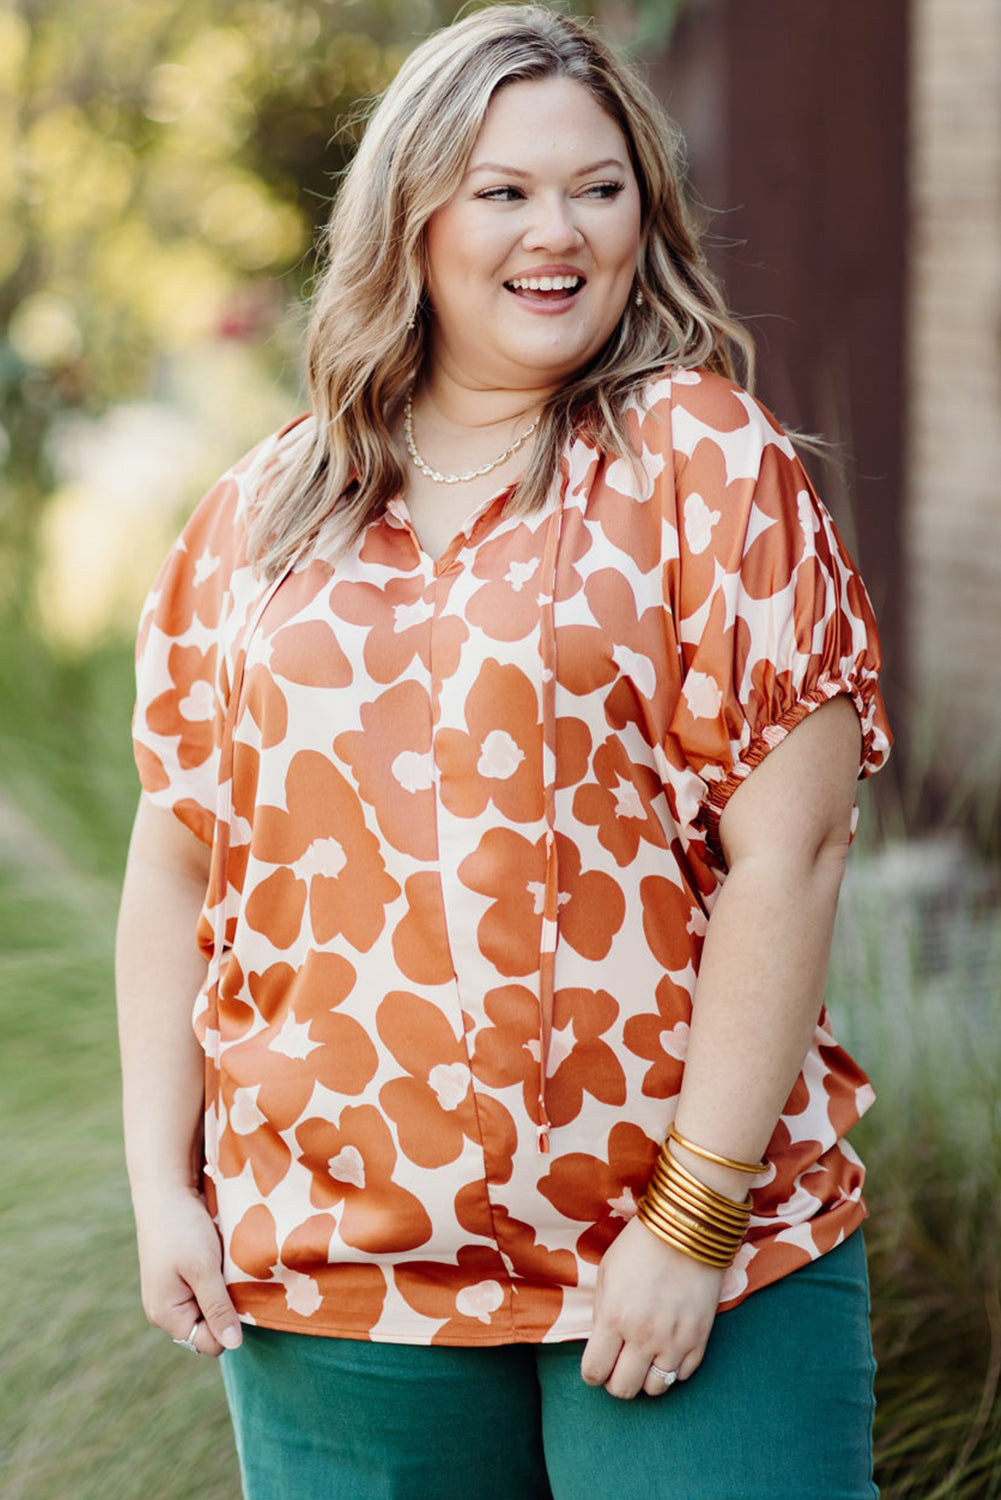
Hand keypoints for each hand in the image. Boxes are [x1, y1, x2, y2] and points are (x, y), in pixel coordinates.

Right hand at [132, 1185, 242, 1356]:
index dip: (229, 1324)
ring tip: (224, 1265)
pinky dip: (216, 1279)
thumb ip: (218, 1308)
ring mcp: (170, 1294)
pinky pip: (204, 1291)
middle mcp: (165, 1310)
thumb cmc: (182, 1229)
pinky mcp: (178, 1277)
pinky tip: (219, 1259)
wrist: (165, 1190)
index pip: (210, 1343)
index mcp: (166, 1315)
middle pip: (209, 1328)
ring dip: (222, 1291)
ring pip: (209, 1307)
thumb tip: (233, 1346)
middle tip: (230, 1276)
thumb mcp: (204, 1270)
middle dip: (226, 1307)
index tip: (236, 1292)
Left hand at [581, 1216, 723, 1398]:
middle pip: (623, 1389)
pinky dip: (672, 1368)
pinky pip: (682, 1375)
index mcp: (613, 1318)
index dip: (592, 1372)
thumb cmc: (641, 1246)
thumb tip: (603, 1342)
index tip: (597, 1364)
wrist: (688, 1228)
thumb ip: (602, 1313)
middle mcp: (643, 1336)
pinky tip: (667, 1348)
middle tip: (620, 1362)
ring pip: (654, 1389)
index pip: (594, 1372)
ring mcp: (674, 1341)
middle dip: (616, 1379)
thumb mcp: (607, 1273)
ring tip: (645, 1356)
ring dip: (646, 1377)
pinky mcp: (700, 1340)